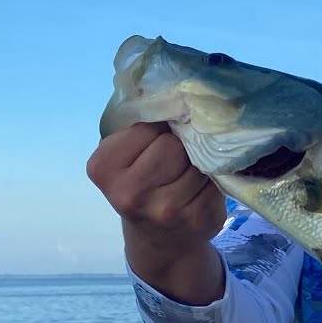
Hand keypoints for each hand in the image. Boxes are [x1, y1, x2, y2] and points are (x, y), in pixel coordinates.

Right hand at [86, 122, 226, 302]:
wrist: (159, 240)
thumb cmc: (140, 183)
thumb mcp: (124, 153)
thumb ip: (137, 121)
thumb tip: (164, 82)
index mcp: (103, 168)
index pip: (146, 128)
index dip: (158, 130)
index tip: (155, 142)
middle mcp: (130, 194)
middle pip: (173, 145)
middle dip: (179, 145)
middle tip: (175, 158)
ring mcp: (166, 211)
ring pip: (198, 160)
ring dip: (199, 161)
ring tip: (188, 173)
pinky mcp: (199, 218)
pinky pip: (217, 179)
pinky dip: (214, 179)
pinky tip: (201, 188)